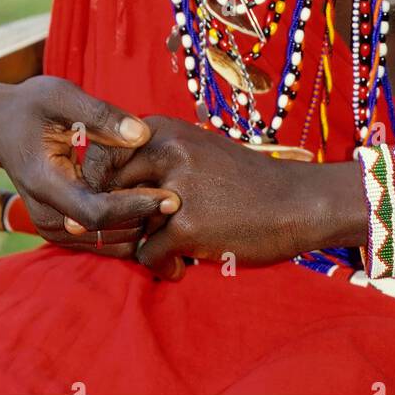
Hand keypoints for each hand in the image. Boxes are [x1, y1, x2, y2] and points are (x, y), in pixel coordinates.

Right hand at [0, 76, 179, 255]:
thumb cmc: (30, 106)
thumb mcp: (61, 96)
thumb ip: (101, 115)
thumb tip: (143, 134)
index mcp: (45, 183)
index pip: (96, 212)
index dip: (136, 206)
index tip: (172, 196)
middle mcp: (47, 215)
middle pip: (106, 234)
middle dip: (146, 221)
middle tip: (186, 202)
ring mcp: (53, 227)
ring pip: (107, 243)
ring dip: (141, 229)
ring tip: (177, 207)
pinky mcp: (63, 228)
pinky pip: (102, 239)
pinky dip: (129, 229)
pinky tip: (155, 209)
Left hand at [82, 114, 329, 276]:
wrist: (296, 201)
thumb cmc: (242, 179)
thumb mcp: (194, 149)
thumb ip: (152, 159)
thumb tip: (98, 185)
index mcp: (161, 129)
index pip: (100, 157)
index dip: (103, 188)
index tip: (122, 207)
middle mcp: (163, 151)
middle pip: (103, 192)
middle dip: (114, 219)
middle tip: (139, 234)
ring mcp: (173, 188)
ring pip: (123, 226)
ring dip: (141, 243)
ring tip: (171, 250)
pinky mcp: (186, 226)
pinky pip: (146, 255)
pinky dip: (163, 266)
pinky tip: (185, 264)